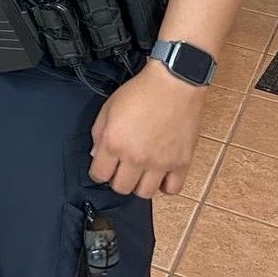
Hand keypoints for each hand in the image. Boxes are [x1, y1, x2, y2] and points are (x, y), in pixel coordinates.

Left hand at [88, 61, 207, 198]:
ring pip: (145, 193)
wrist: (173, 84)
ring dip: (139, 185)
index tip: (103, 167)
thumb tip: (97, 155)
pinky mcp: (181, 163)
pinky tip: (160, 175)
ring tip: (140, 172)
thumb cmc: (140, 92)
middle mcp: (136, 157)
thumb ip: (98, 134)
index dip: (99, 172)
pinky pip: (172, 189)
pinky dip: (165, 186)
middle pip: (121, 188)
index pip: (99, 175)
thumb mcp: (108, 108)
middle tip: (121, 168)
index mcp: (114, 142)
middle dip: (117, 180)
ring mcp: (160, 163)